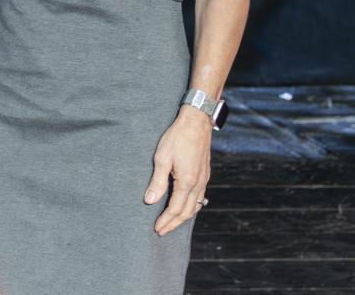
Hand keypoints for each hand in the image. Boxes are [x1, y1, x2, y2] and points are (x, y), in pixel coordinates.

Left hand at [144, 108, 212, 234]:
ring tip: (172, 222)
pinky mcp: (204, 173)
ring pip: (196, 206)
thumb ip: (157, 182)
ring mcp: (204, 179)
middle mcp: (199, 184)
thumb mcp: (162, 158)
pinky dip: (192, 206)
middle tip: (162, 231)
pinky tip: (185, 206)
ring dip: (184, 216)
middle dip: (174, 223)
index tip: (157, 229)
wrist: (196, 122)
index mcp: (187, 182)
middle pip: (187, 212)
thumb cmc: (177, 137)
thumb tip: (149, 201)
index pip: (176, 209)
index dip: (166, 221)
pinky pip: (200, 197)